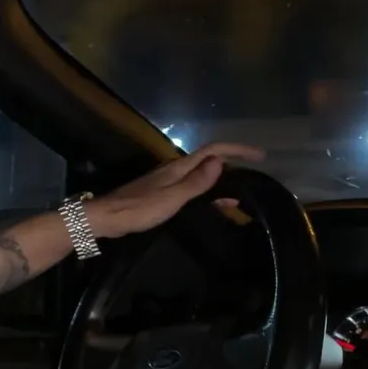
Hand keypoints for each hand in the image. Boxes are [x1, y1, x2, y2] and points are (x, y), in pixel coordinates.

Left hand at [86, 143, 264, 238]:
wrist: (107, 219)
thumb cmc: (139, 209)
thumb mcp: (172, 197)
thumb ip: (196, 182)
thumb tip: (220, 161)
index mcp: (178, 168)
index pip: (213, 150)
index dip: (237, 149)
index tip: (260, 154)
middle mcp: (175, 170)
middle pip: (209, 160)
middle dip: (233, 163)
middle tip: (256, 173)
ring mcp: (168, 182)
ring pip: (202, 176)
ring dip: (222, 181)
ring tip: (242, 192)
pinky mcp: (162, 194)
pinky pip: (193, 189)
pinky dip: (208, 194)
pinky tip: (217, 204)